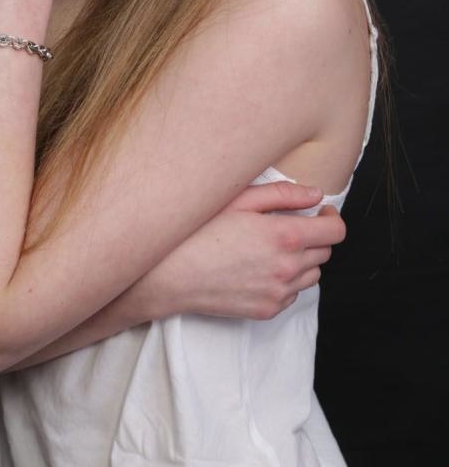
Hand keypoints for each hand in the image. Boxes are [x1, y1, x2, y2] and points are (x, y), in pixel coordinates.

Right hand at [148, 182, 345, 320]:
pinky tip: (261, 266)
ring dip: (303, 259)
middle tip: (290, 225)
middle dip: (314, 236)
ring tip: (274, 247)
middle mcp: (287, 268)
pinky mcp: (267, 310)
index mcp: (284, 236)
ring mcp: (278, 293)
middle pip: (325, 252)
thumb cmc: (200, 231)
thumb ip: (283, 194)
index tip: (320, 212)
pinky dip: (286, 280)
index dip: (332, 218)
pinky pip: (292, 294)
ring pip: (312, 275)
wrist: (171, 275)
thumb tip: (315, 194)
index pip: (335, 231)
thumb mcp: (239, 200)